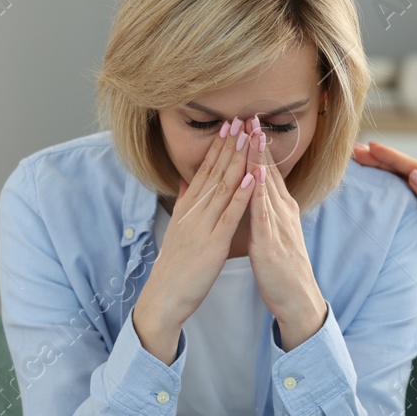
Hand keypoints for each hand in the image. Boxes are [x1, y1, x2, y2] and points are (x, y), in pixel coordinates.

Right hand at [135, 115, 255, 351]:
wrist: (163, 296)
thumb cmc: (175, 266)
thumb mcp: (178, 228)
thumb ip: (183, 202)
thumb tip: (186, 179)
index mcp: (187, 208)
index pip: (205, 171)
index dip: (218, 147)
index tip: (229, 124)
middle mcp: (194, 211)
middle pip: (214, 172)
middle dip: (229, 144)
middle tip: (241, 119)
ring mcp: (203, 225)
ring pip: (223, 187)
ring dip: (238, 160)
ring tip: (249, 137)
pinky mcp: (213, 243)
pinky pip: (230, 215)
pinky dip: (242, 194)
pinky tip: (253, 177)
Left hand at [246, 135, 325, 350]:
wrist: (298, 299)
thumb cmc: (282, 269)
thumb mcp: (272, 234)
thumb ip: (262, 213)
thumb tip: (253, 194)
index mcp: (281, 210)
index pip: (268, 172)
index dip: (258, 148)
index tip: (249, 123)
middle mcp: (283, 212)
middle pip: (269, 172)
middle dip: (259, 144)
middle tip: (250, 115)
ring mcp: (279, 225)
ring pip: (267, 186)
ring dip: (259, 159)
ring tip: (252, 134)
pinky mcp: (272, 242)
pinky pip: (264, 213)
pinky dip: (260, 192)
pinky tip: (255, 174)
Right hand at [352, 140, 416, 278]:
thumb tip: (415, 174)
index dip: (394, 157)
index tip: (372, 148)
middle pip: (408, 168)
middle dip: (382, 158)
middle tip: (357, 150)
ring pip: (402, 175)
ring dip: (381, 165)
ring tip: (359, 156)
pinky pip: (401, 186)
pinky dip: (386, 178)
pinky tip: (372, 174)